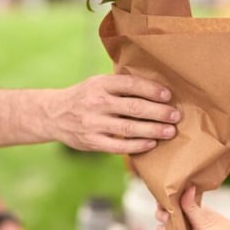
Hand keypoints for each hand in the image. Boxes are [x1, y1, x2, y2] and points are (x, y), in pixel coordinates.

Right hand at [58, 74, 180, 153]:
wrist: (53, 115)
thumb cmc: (85, 97)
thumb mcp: (98, 83)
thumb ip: (120, 85)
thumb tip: (156, 87)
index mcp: (100, 84)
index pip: (130, 84)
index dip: (151, 89)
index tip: (168, 95)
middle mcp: (97, 102)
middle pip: (133, 107)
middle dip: (158, 112)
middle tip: (176, 115)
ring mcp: (93, 123)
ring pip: (128, 128)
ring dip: (152, 130)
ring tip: (170, 131)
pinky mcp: (92, 141)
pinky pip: (118, 146)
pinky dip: (137, 145)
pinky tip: (151, 144)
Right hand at [155, 186, 229, 229]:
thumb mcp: (203, 217)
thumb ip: (190, 205)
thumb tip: (187, 185)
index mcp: (191, 209)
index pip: (172, 201)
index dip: (165, 200)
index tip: (161, 201)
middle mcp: (185, 221)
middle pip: (164, 215)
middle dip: (162, 215)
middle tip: (167, 217)